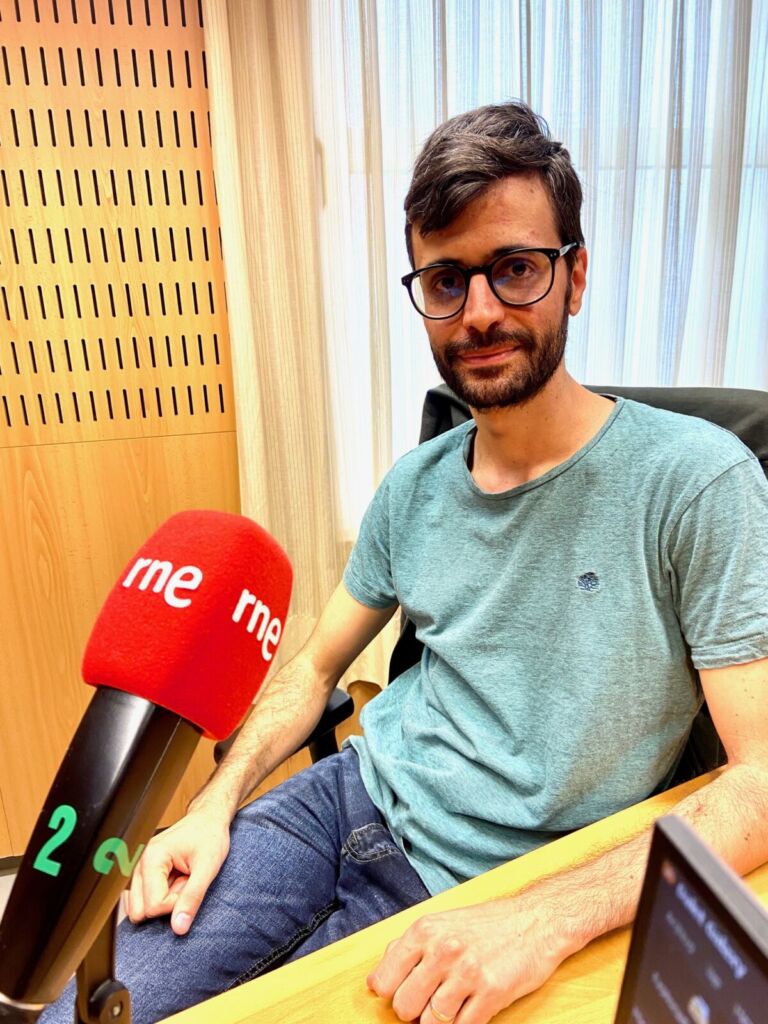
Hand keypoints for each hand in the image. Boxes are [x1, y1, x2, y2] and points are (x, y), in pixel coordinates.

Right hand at [125, 809, 230, 935]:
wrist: (209, 819)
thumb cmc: (210, 836)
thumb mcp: (208, 867)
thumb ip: (192, 898)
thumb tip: (179, 928)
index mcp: (151, 858)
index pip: (153, 906)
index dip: (176, 903)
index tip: (190, 883)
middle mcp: (138, 863)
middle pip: (140, 911)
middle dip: (166, 904)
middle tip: (185, 882)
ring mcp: (138, 868)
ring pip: (140, 908)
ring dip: (164, 899)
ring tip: (180, 879)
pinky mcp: (143, 873)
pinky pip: (144, 900)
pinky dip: (161, 895)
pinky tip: (174, 880)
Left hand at [367, 894, 575, 1023]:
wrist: (536, 920)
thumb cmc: (488, 924)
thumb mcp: (442, 923)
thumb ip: (408, 948)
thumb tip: (376, 980)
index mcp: (424, 931)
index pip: (384, 981)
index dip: (392, 994)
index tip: (404, 993)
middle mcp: (442, 950)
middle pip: (404, 1007)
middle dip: (414, 1012)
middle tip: (430, 1002)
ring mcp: (467, 972)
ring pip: (431, 1023)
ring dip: (439, 1021)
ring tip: (452, 1005)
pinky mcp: (492, 992)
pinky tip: (470, 1010)